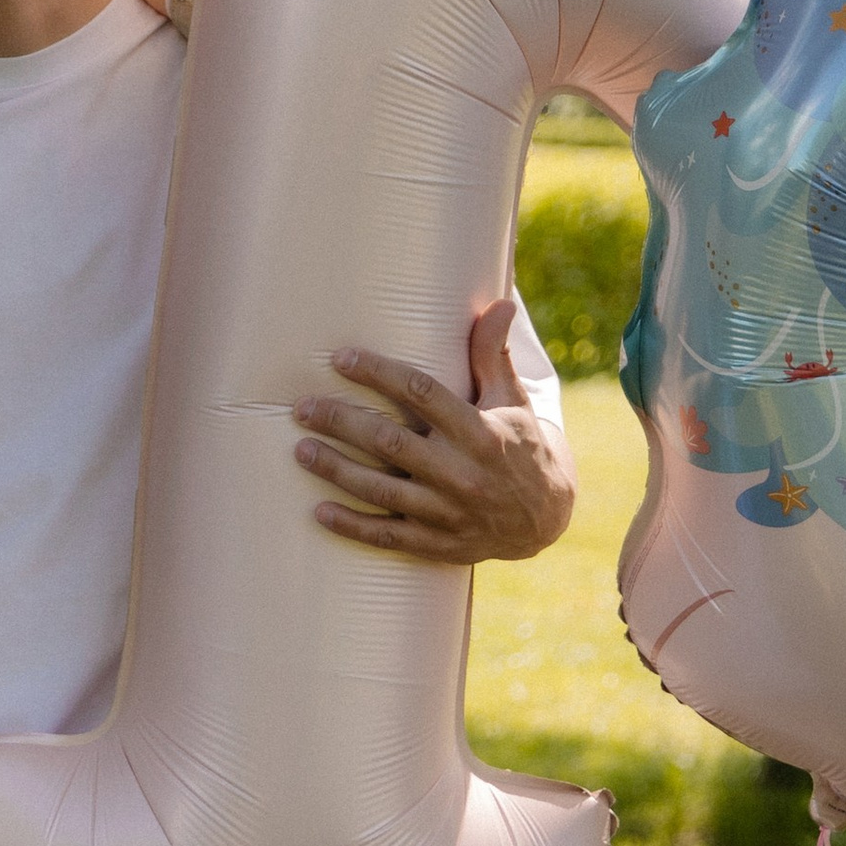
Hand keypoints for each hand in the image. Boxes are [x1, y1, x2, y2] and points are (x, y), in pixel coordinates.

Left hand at [290, 301, 574, 563]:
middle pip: (390, 442)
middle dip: (341, 422)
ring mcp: (448, 512)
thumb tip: (499, 303)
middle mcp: (462, 472)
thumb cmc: (519, 445)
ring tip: (301, 449)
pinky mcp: (437, 543)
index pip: (421, 393)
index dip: (378, 373)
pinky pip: (388, 536)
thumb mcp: (511, 399)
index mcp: (480, 432)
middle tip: (303, 407)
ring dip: (337, 470)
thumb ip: (493, 354)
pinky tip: (319, 511)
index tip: (340, 358)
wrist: (545, 518)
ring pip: (382, 490)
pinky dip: (352, 526)